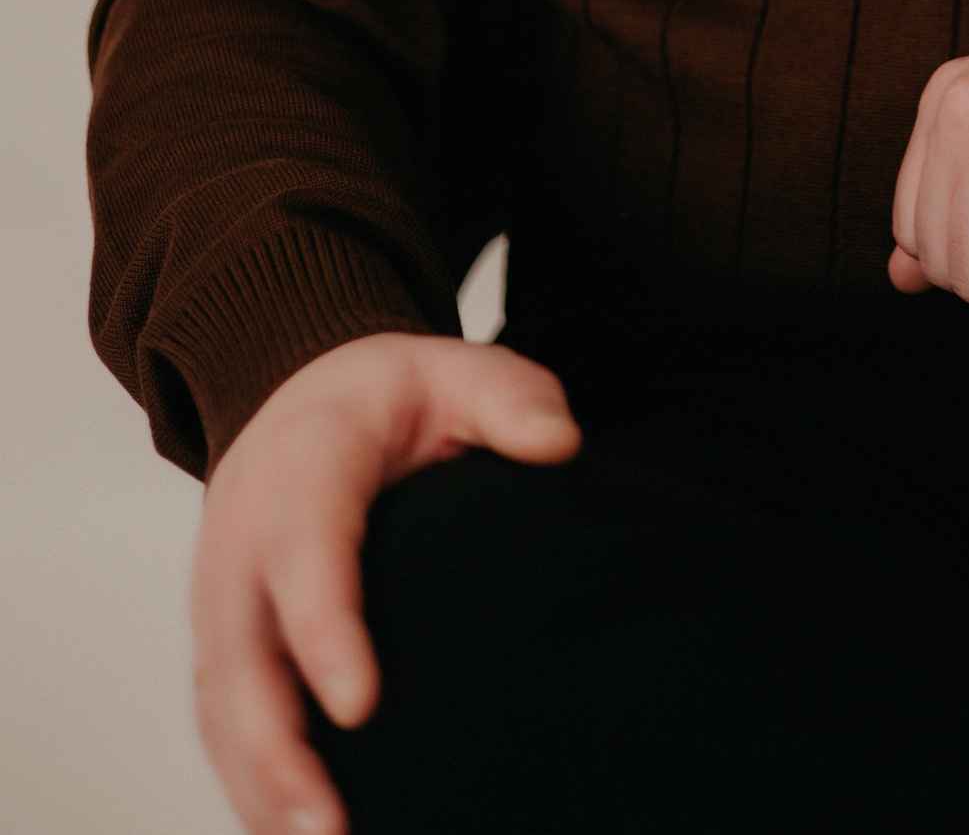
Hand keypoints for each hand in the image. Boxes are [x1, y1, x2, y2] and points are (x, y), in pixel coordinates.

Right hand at [189, 330, 579, 834]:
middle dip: (276, 749)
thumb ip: (508, 395)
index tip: (360, 707)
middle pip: (241, 656)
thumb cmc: (389, 396)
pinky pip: (222, 722)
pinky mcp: (221, 642)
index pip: (304, 550)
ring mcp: (221, 597)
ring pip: (222, 705)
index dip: (324, 628)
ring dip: (258, 785)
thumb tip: (558, 445)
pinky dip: (248, 784)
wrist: (299, 395)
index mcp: (302, 465)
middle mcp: (242, 539)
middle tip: (330, 827)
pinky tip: (293, 834)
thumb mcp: (452, 369)